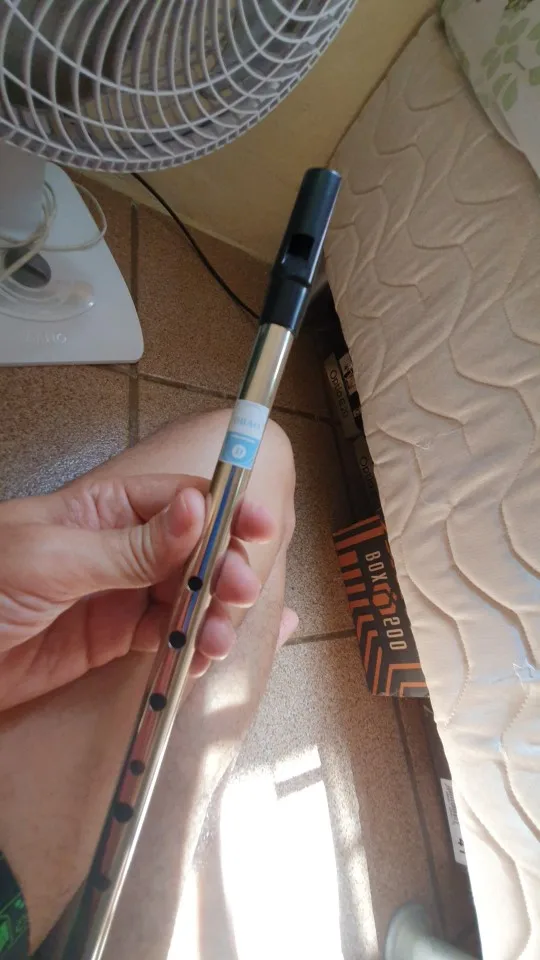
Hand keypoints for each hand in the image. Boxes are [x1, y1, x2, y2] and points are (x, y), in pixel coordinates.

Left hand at [0, 473, 273, 711]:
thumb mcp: (51, 560)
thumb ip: (130, 545)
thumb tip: (194, 511)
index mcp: (103, 508)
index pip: (179, 499)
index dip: (223, 510)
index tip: (256, 525)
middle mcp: (119, 546)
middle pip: (194, 550)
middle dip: (223, 569)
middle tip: (234, 592)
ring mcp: (118, 593)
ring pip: (186, 596)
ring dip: (212, 615)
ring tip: (216, 638)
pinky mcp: (113, 637)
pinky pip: (164, 637)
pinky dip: (189, 648)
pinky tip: (200, 657)